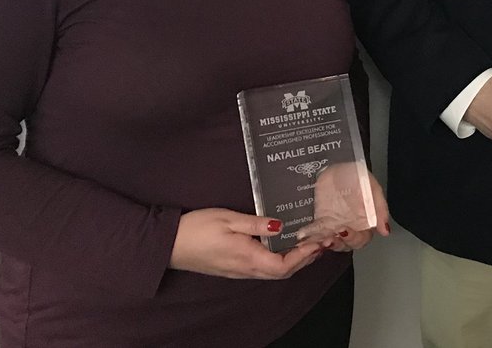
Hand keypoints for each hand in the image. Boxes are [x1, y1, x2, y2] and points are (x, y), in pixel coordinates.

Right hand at [170, 208, 321, 278]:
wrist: (169, 244)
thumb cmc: (197, 229)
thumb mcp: (229, 219)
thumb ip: (256, 223)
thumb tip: (280, 225)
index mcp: (247, 258)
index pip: (284, 266)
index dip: (304, 256)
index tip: (318, 241)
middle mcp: (245, 270)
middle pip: (283, 272)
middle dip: (306, 259)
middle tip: (323, 243)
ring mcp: (239, 271)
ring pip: (274, 272)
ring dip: (295, 261)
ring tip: (310, 245)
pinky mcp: (233, 268)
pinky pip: (263, 269)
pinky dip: (281, 260)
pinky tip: (284, 247)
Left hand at [297, 166, 391, 251]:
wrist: (333, 164)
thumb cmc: (354, 174)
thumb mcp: (370, 187)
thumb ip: (379, 208)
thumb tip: (385, 231)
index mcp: (365, 220)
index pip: (362, 239)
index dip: (354, 239)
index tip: (345, 230)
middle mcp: (350, 226)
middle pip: (346, 245)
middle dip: (338, 244)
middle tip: (329, 239)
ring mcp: (333, 225)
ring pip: (331, 242)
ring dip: (325, 243)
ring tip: (320, 239)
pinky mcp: (319, 222)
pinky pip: (316, 235)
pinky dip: (312, 239)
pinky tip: (307, 238)